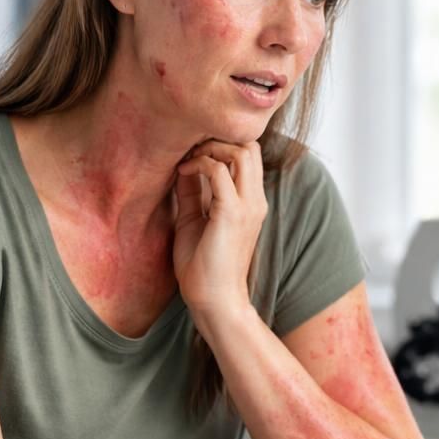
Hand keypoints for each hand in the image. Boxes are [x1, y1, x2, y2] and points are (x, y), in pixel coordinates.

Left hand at [173, 141, 266, 320]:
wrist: (214, 299)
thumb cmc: (203, 265)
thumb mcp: (194, 219)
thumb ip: (193, 192)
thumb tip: (184, 165)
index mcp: (251, 201)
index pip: (249, 154)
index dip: (222, 144)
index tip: (193, 152)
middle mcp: (255, 200)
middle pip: (250, 146)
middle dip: (218, 139)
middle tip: (192, 151)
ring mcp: (247, 206)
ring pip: (241, 152)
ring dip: (211, 148)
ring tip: (190, 160)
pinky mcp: (231, 213)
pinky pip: (219, 172)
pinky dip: (200, 164)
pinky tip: (183, 173)